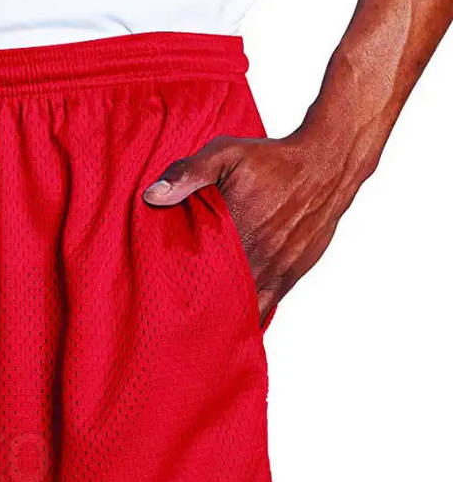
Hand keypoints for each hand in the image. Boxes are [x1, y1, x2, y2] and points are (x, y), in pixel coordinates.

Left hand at [143, 130, 373, 323]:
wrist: (329, 162)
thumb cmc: (274, 159)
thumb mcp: (226, 154)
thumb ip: (188, 173)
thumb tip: (152, 196)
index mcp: (235, 233)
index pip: (197, 274)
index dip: (178, 290)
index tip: (161, 299)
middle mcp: (257, 258)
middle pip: (218, 299)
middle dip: (197, 310)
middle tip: (174, 320)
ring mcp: (276, 270)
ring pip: (243, 309)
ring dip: (222, 317)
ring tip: (198, 327)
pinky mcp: (292, 275)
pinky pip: (267, 307)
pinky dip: (248, 316)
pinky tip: (230, 325)